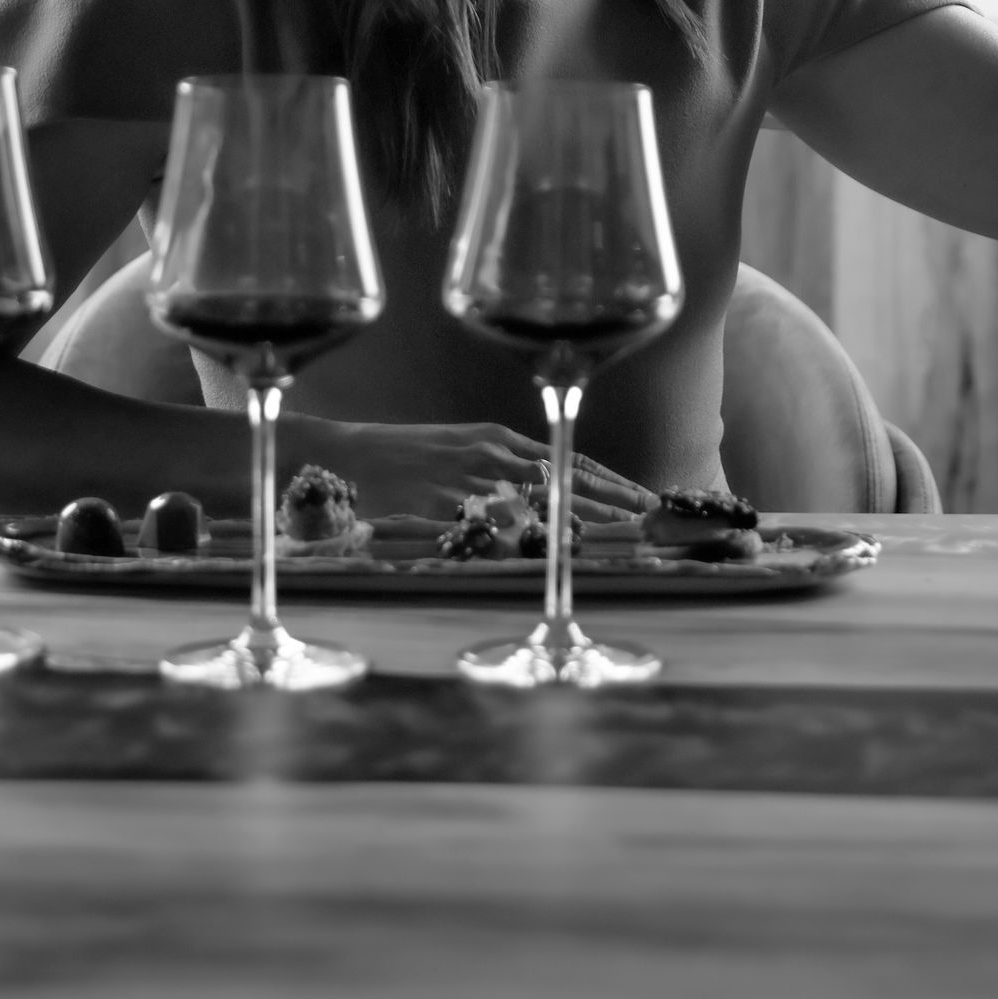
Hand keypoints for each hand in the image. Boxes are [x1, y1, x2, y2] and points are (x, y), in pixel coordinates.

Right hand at [336, 418, 656, 524]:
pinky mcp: (445, 511)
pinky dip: (531, 546)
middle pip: (569, 484)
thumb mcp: (458, 446)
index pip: (571, 459)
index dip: (612, 481)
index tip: (645, 497)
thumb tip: (543, 484)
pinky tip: (559, 559)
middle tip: (651, 524)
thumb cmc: (401, 454)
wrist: (346, 456)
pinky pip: (496, 533)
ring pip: (542, 509)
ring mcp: (470, 485)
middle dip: (613, 506)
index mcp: (497, 439)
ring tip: (625, 543)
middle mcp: (492, 457)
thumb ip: (500, 462)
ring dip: (587, 528)